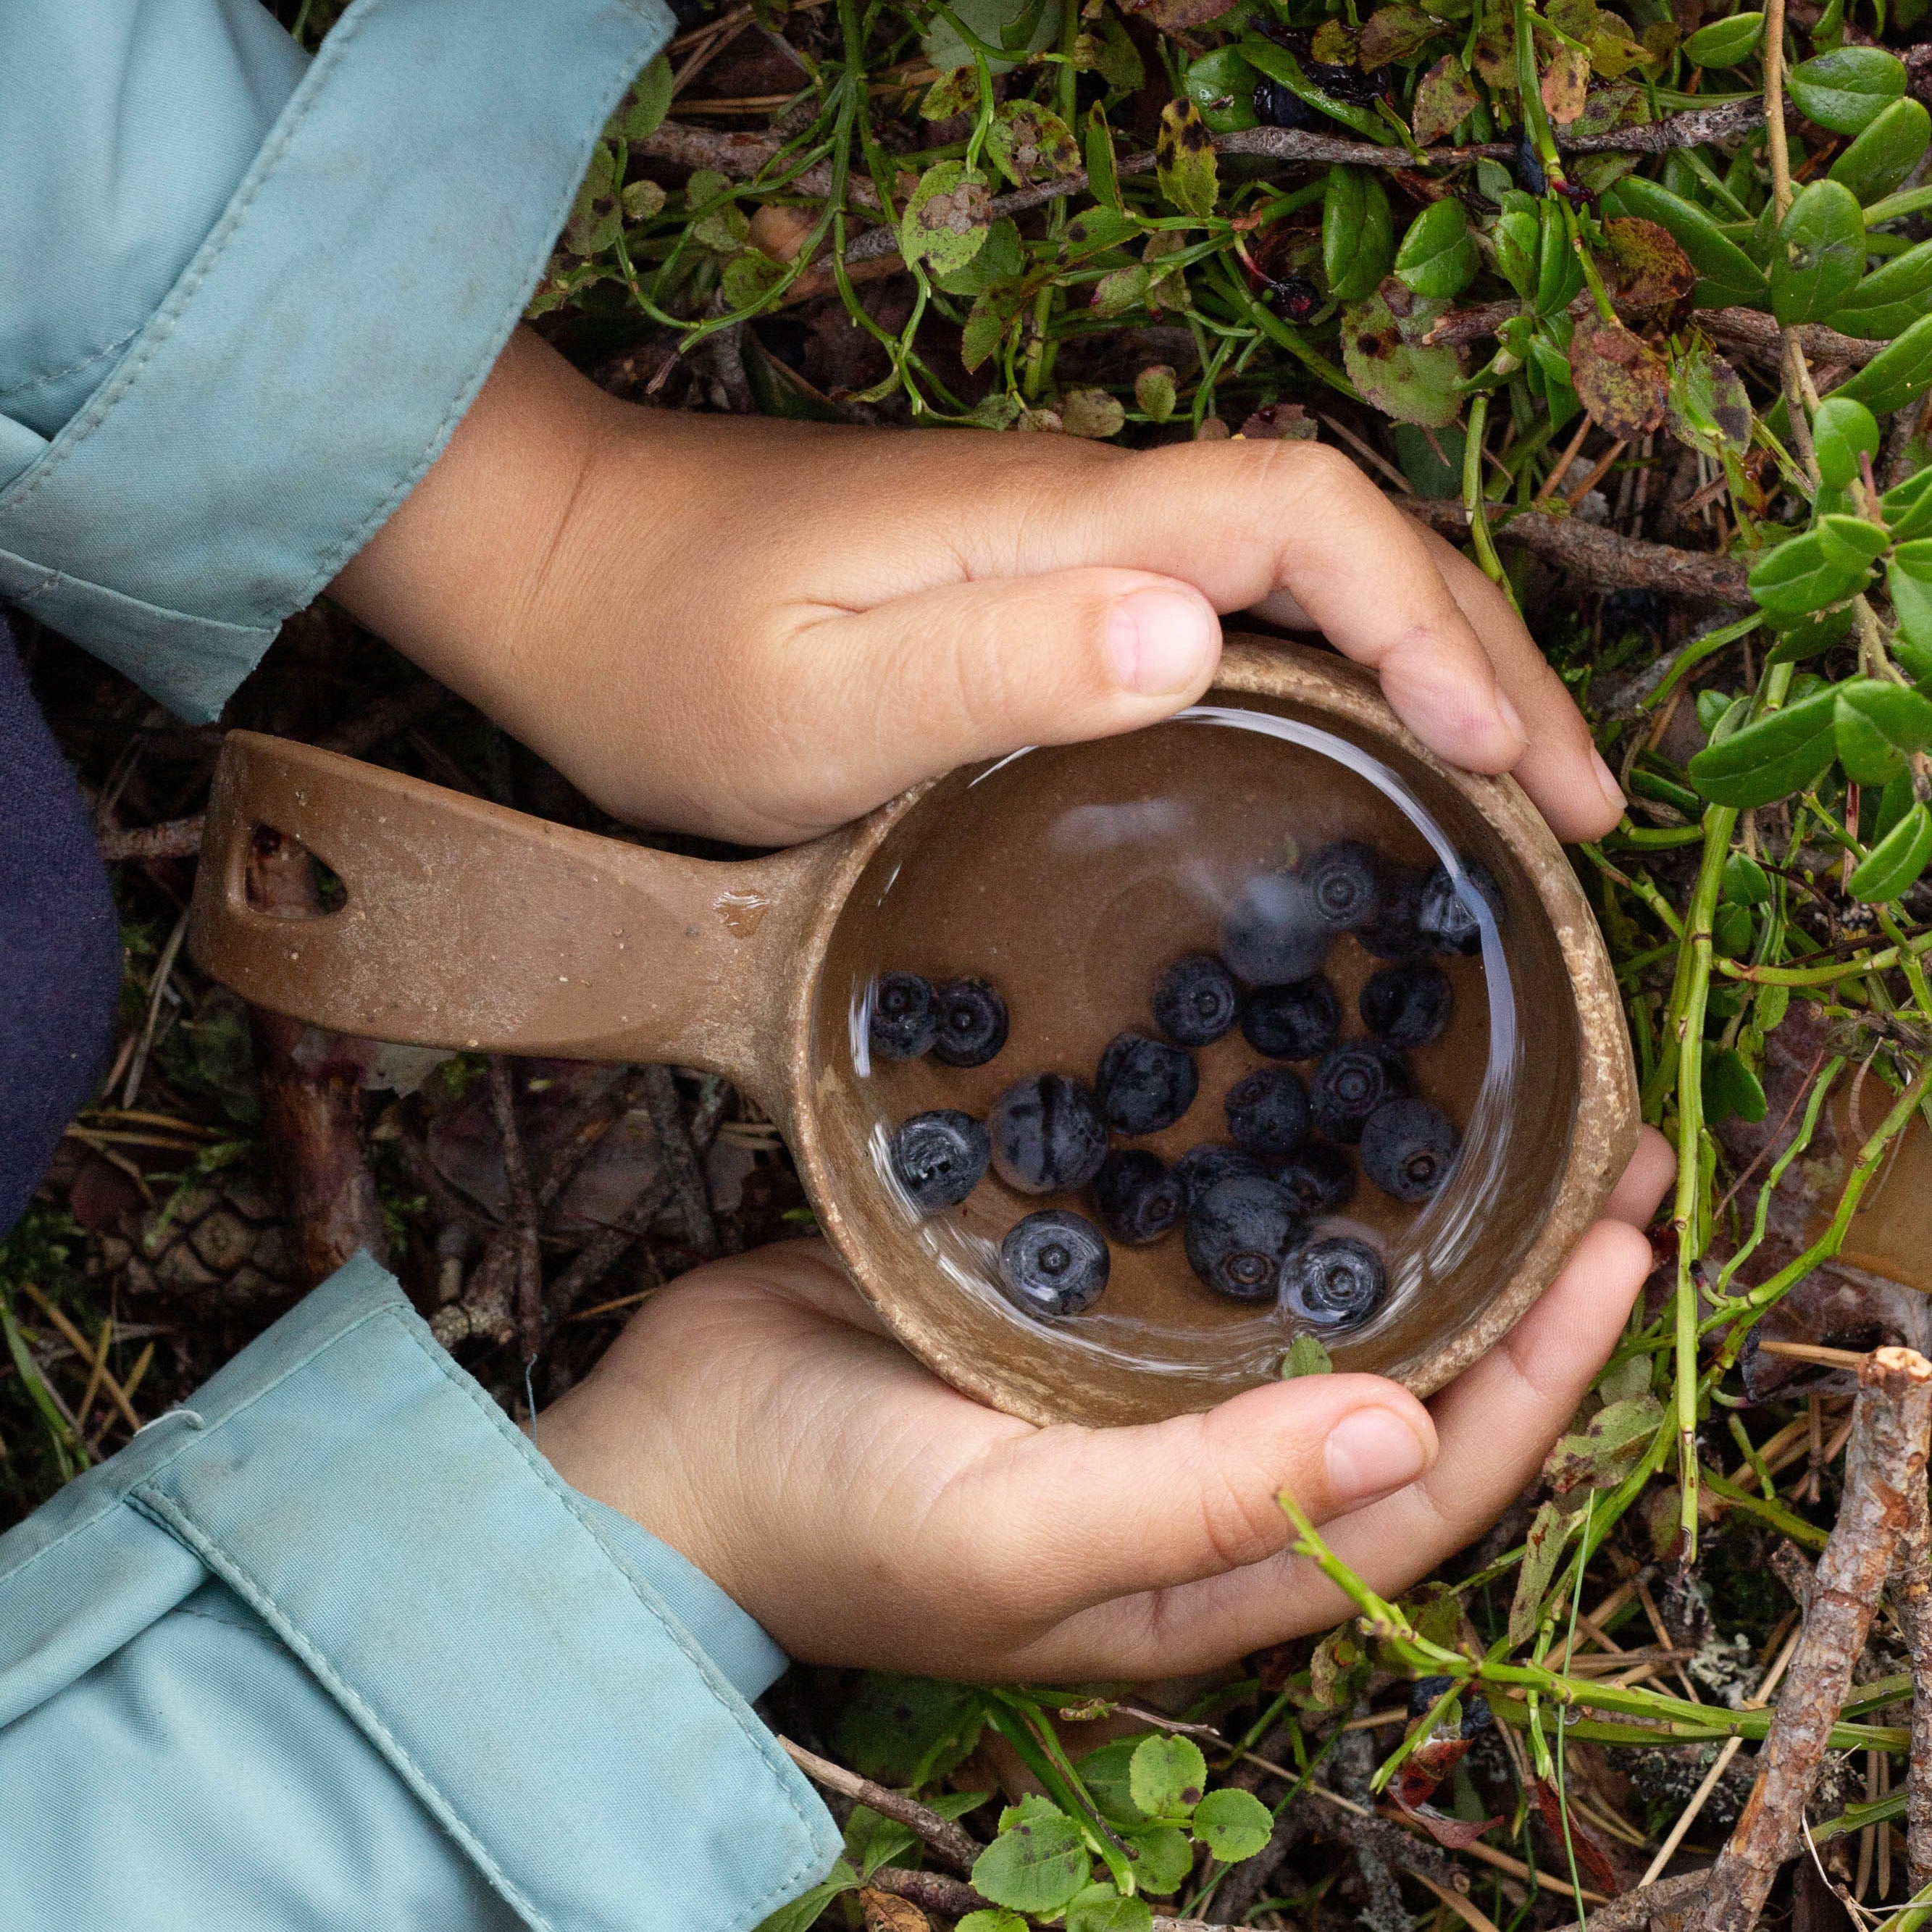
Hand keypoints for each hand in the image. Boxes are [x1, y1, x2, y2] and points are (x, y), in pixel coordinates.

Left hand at [332, 329, 1625, 846]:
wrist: (561, 567)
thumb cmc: (664, 652)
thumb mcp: (813, 695)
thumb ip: (994, 662)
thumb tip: (1197, 634)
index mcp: (1063, 525)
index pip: (1309, 524)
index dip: (1435, 629)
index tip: (1507, 760)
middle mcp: (1090, 515)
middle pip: (1346, 547)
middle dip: (1486, 661)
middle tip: (1581, 812)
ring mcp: (1066, 550)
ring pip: (1302, 587)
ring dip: (1428, 676)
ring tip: (1518, 804)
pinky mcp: (1034, 593)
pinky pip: (1232, 624)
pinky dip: (1329, 692)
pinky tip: (1354, 775)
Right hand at [536, 1129, 1671, 1678]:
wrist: (664, 1456)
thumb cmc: (829, 1518)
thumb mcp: (1013, 1535)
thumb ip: (1196, 1501)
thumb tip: (1406, 1432)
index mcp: (1213, 1559)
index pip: (1427, 1486)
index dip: (1541, 1379)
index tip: (1619, 1249)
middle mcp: (1198, 1472)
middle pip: (1403, 1384)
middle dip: (1522, 1284)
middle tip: (1611, 1150)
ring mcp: (1134, 1380)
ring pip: (1317, 1302)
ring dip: (1421, 1215)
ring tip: (1513, 1105)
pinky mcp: (1069, 1296)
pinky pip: (1212, 1236)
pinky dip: (1285, 1172)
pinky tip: (1318, 1080)